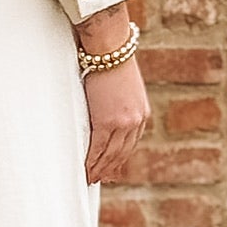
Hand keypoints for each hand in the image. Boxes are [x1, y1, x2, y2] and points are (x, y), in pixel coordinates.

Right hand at [83, 56, 149, 184]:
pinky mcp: (107, 122)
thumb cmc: (112, 59)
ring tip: (90, 178)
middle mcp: (135, 121)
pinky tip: (85, 169)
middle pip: (122, 153)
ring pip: (110, 155)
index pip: (130, 143)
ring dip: (99, 169)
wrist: (110, 48)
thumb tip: (109, 105)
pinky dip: (91, 161)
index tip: (112, 167)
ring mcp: (122, 123)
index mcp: (141, 113)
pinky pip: (97, 148)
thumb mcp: (123, 85)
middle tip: (98, 178)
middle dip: (109, 168)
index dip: (120, 157)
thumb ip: (119, 101)